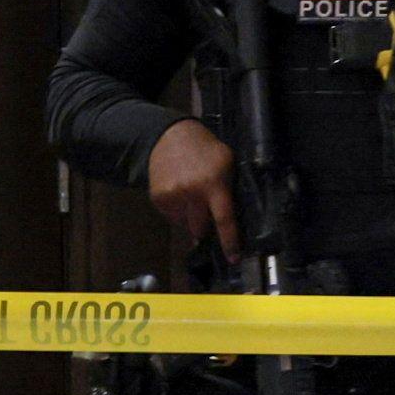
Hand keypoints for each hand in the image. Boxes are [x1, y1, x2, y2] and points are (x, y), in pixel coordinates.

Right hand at [145, 117, 239, 256]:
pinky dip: (178, 211)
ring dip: (191, 217)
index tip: (233, 258)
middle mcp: (192, 194)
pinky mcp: (158, 199)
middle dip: (205, 227)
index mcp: (213, 184)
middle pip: (200, 229)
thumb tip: (235, 216)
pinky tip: (180, 193)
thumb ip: (229, 188)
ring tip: (191, 196)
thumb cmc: (205, 150)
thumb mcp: (226, 162)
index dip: (229, 241)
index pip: (223, 219)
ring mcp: (172, 197)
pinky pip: (172, 217)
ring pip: (185, 225)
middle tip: (207, 212)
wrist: (169, 136)